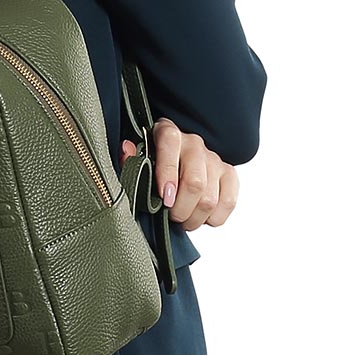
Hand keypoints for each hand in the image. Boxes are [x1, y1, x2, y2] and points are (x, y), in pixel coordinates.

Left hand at [120, 117, 238, 231]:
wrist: (176, 162)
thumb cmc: (153, 165)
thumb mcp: (137, 161)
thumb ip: (131, 159)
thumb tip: (127, 151)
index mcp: (168, 135)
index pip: (170, 146)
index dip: (168, 174)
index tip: (164, 198)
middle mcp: (194, 144)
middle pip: (195, 183)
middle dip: (180, 210)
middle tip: (171, 217)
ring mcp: (214, 159)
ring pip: (210, 199)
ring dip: (193, 218)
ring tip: (183, 219)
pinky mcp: (229, 175)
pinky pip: (227, 203)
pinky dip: (213, 218)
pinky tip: (200, 216)